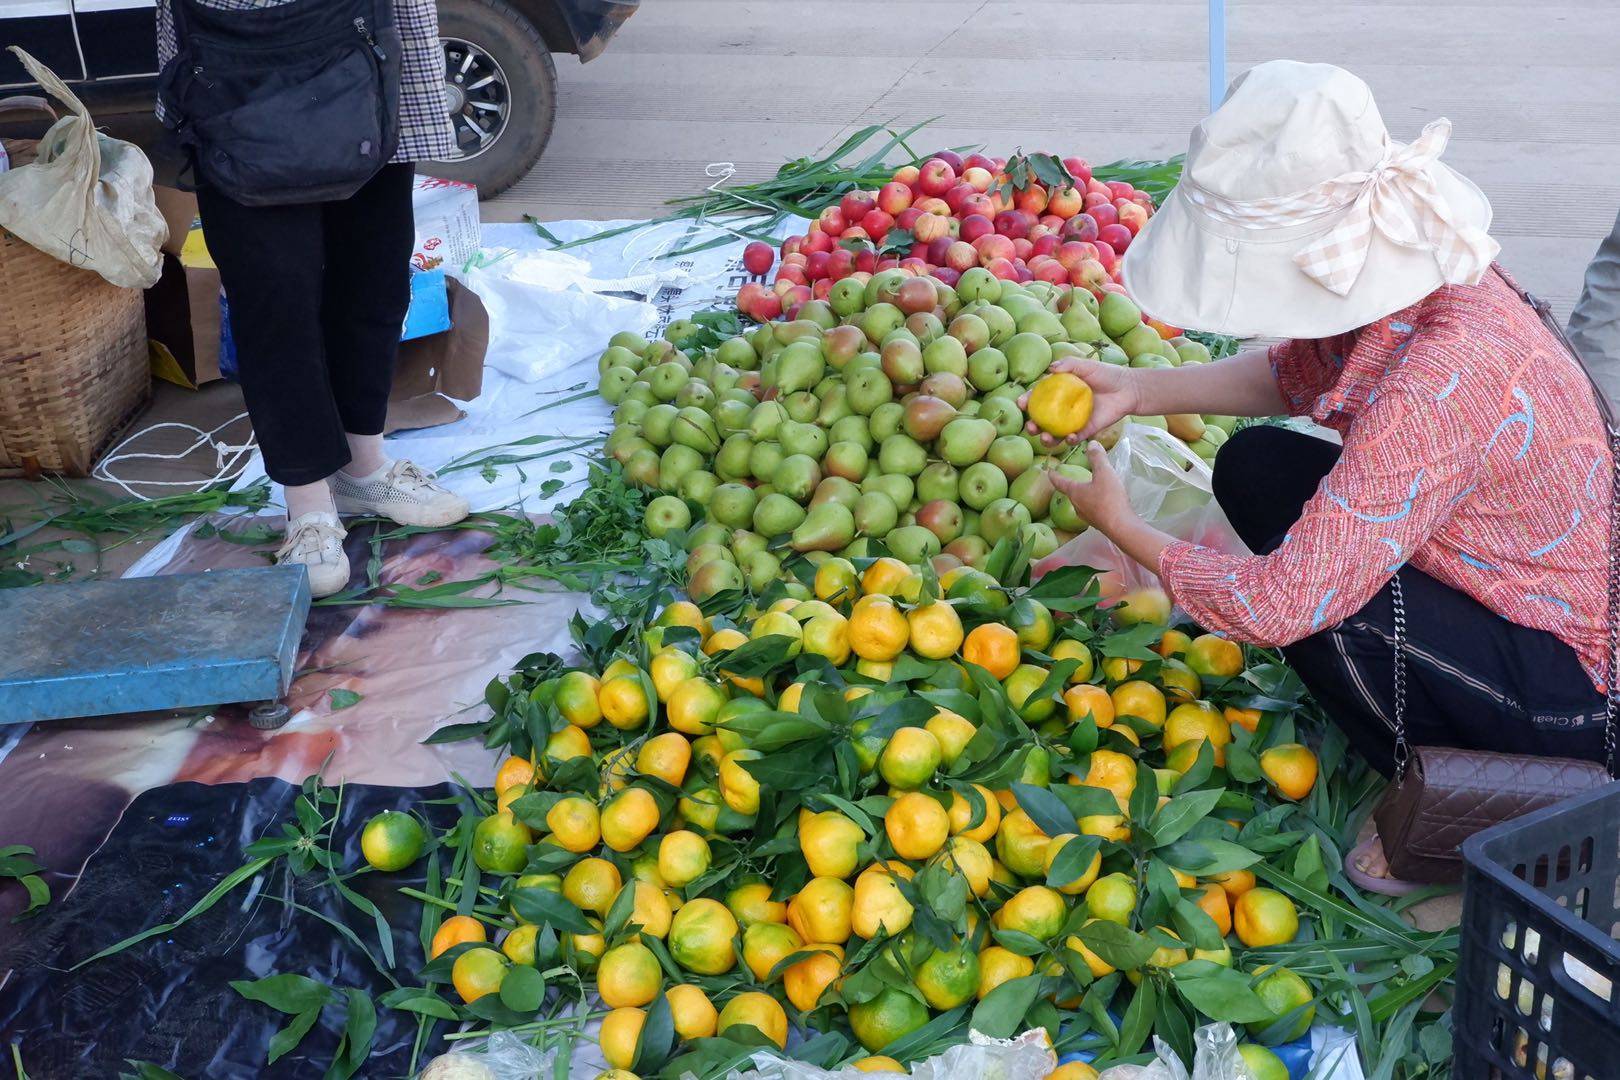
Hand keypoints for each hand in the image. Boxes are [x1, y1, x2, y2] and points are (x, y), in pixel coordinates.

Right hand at [1018, 358, 1142, 446]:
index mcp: (1058, 392)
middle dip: (1031, 425)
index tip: (1020, 403)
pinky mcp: (1085, 431)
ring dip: (1045, 439)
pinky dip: (1068, 440)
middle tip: (1031, 426)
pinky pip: (1072, 439)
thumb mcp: (1086, 365)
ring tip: (1045, 437)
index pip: (1037, 398)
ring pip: (1053, 434)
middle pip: (1041, 420)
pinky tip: (1069, 437)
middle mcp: (1062, 409)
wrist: (1128, 389)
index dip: (1026, 401)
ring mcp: (1072, 422)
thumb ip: (1069, 364)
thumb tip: (1050, 368)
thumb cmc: (1107, 374)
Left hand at [1048, 442, 1133, 532]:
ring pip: (1083, 503)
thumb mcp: (1104, 473)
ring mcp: (1087, 517)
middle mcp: (1077, 506)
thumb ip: (1098, 458)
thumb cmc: (1109, 498)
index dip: (1054, 476)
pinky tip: (1105, 502)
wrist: (1121, 526)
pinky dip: (1096, 504)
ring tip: (1093, 489)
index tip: (1049, 471)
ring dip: (1086, 495)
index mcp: (1075, 493)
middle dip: (1073, 486)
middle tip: (1076, 479)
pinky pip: (1094, 510)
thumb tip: (1091, 443)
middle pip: (1072, 493)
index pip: (1060, 483)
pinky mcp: (1098, 523)